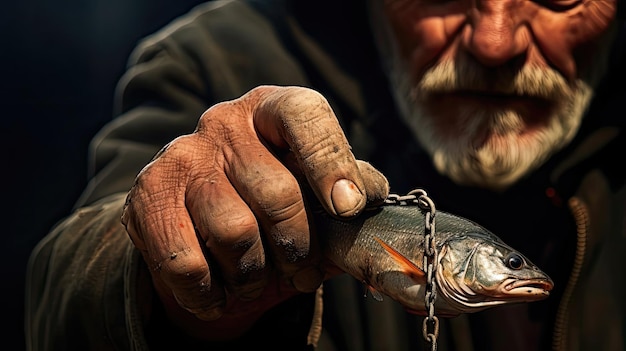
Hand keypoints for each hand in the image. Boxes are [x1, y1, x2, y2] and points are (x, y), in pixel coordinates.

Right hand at [121, 85, 388, 339]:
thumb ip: (350, 201)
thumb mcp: (316, 198)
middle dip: (297, 246)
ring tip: (257, 278)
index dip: (331, 162)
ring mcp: (182, 156)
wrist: (199, 226)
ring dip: (255, 275)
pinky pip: (187, 263)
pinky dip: (211, 293)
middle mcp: (225, 123)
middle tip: (298, 267)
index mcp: (273, 109)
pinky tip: (219, 291)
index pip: (305, 117)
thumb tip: (382, 218)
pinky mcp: (147, 196)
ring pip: (234, 232)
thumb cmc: (272, 208)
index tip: (347, 208)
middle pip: (278, 193)